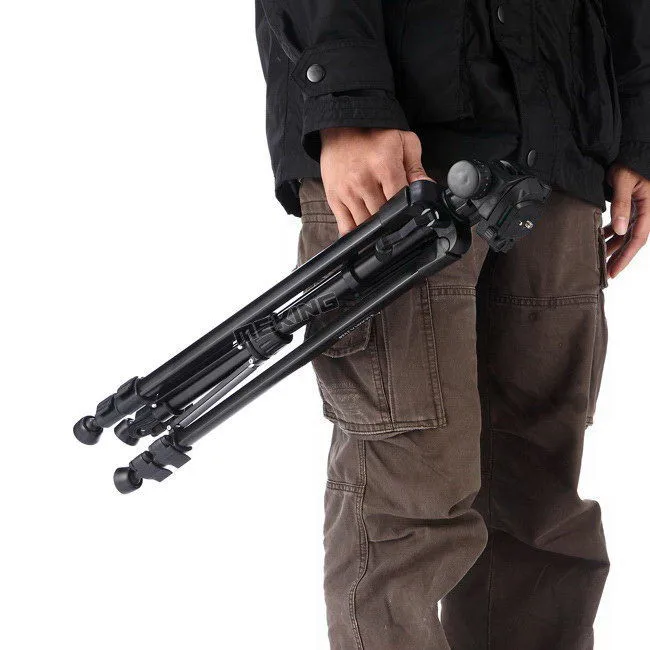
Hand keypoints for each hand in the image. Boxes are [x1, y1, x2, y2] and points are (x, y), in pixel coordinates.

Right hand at [320, 127, 431, 234]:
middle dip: (392, 218)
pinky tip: (364, 228)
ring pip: (365, 224)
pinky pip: (346, 227)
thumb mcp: (403, 142)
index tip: (409, 208)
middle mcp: (363, 180)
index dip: (408, 208)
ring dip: (375, 227)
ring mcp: (346, 192)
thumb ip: (416, 167)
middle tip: (395, 214)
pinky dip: (356, 233)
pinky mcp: (334, 198)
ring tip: (380, 220)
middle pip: (383, 216)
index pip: (401, 200)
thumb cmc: (372, 135)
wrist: (339, 127)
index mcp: (384, 165)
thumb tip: (427, 188)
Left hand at [605, 164, 649, 278]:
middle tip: (605, 273)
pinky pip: (622, 224)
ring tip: (599, 259)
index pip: (638, 238)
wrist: (633, 149)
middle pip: (632, 240)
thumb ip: (621, 204)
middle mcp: (646, 211)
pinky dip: (611, 233)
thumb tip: (619, 230)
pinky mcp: (630, 205)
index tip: (613, 272)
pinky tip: (600, 239)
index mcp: (649, 207)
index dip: (625, 257)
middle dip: (618, 257)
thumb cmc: (629, 162)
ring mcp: (638, 209)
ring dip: (613, 246)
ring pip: (626, 234)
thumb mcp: (623, 181)